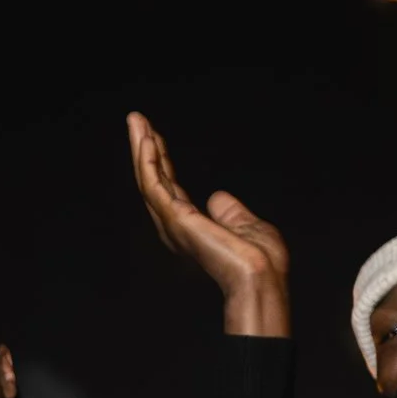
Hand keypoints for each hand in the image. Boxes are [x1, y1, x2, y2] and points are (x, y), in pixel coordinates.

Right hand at [126, 113, 291, 333]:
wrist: (261, 276)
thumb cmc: (260, 261)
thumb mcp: (247, 225)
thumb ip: (230, 212)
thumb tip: (218, 197)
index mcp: (192, 228)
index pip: (171, 188)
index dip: (162, 161)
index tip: (154, 136)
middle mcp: (177, 227)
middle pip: (154, 181)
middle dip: (144, 149)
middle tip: (135, 120)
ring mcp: (173, 224)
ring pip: (149, 180)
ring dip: (141, 149)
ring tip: (135, 121)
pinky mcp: (175, 219)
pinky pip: (155, 185)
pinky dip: (148, 162)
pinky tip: (146, 140)